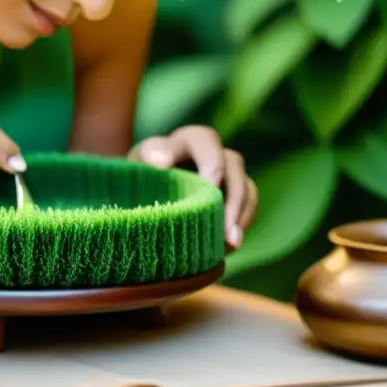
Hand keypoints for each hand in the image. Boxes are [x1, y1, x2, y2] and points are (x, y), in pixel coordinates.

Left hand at [128, 125, 256, 249]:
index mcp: (189, 140)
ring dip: (241, 215)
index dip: (212, 163)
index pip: (206, 141)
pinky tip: (228, 247)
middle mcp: (213, 153)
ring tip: (232, 244)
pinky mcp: (234, 197)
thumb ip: (148, 156)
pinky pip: (248, 207)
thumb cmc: (139, 175)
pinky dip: (240, 226)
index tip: (210, 186)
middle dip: (232, 198)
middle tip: (225, 227)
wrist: (144, 193)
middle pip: (234, 165)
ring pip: (246, 187)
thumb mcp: (138, 162)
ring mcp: (227, 175)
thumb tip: (161, 161)